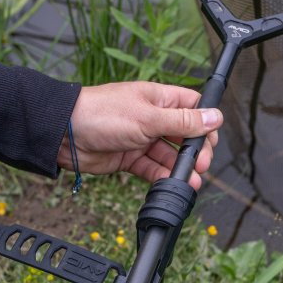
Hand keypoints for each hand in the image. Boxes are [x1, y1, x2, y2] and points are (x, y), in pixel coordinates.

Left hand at [60, 82, 221, 190]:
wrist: (66, 133)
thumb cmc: (103, 113)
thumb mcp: (149, 117)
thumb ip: (183, 121)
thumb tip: (216, 117)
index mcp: (159, 98)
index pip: (192, 107)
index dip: (205, 123)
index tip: (211, 140)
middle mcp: (152, 117)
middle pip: (183, 134)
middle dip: (194, 151)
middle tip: (200, 165)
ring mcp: (140, 138)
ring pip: (168, 155)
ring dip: (180, 168)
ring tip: (191, 181)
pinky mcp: (129, 157)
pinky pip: (151, 168)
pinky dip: (162, 177)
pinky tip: (170, 184)